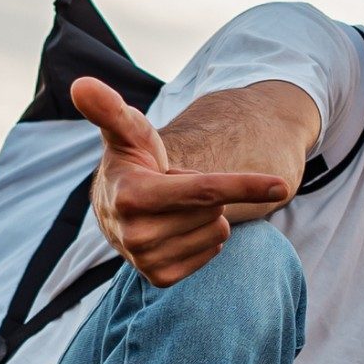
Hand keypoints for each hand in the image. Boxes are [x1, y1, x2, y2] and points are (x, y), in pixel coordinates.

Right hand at [77, 78, 289, 285]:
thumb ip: (110, 109)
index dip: (244, 185)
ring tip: (170, 207)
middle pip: (214, 210)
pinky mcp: (160, 278)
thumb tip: (81, 85)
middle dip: (203, 193)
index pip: (203, 191)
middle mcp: (135, 235)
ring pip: (216, 232)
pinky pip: (212, 252)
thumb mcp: (126, 130)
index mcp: (131, 198)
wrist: (117, 204)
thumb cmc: (132, 159)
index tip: (282, 185)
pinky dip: (203, 237)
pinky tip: (176, 228)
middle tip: (170, 186)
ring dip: (202, 215)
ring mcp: (146, 261)